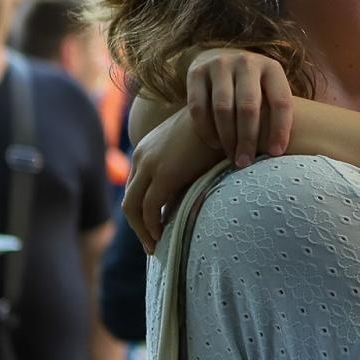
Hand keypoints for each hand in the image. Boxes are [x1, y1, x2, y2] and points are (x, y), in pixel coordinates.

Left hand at [123, 110, 226, 252]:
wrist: (229, 114)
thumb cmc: (220, 129)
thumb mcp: (194, 146)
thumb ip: (184, 164)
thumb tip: (189, 188)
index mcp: (147, 147)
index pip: (136, 186)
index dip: (142, 209)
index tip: (155, 225)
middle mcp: (142, 155)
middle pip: (130, 198)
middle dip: (138, 224)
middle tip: (152, 243)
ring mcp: (150, 164)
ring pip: (133, 207)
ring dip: (142, 230)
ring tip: (156, 246)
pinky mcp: (164, 175)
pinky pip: (149, 208)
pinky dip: (152, 226)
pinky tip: (162, 237)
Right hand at [186, 49, 293, 167]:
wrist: (220, 59)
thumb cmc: (253, 86)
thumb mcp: (269, 89)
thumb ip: (277, 110)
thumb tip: (284, 150)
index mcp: (272, 67)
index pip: (281, 101)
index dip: (280, 129)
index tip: (276, 154)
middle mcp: (246, 62)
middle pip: (249, 106)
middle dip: (248, 139)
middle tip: (245, 163)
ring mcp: (220, 64)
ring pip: (222, 108)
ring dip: (227, 137)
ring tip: (232, 157)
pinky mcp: (196, 72)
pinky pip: (198, 107)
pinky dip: (206, 129)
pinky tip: (215, 144)